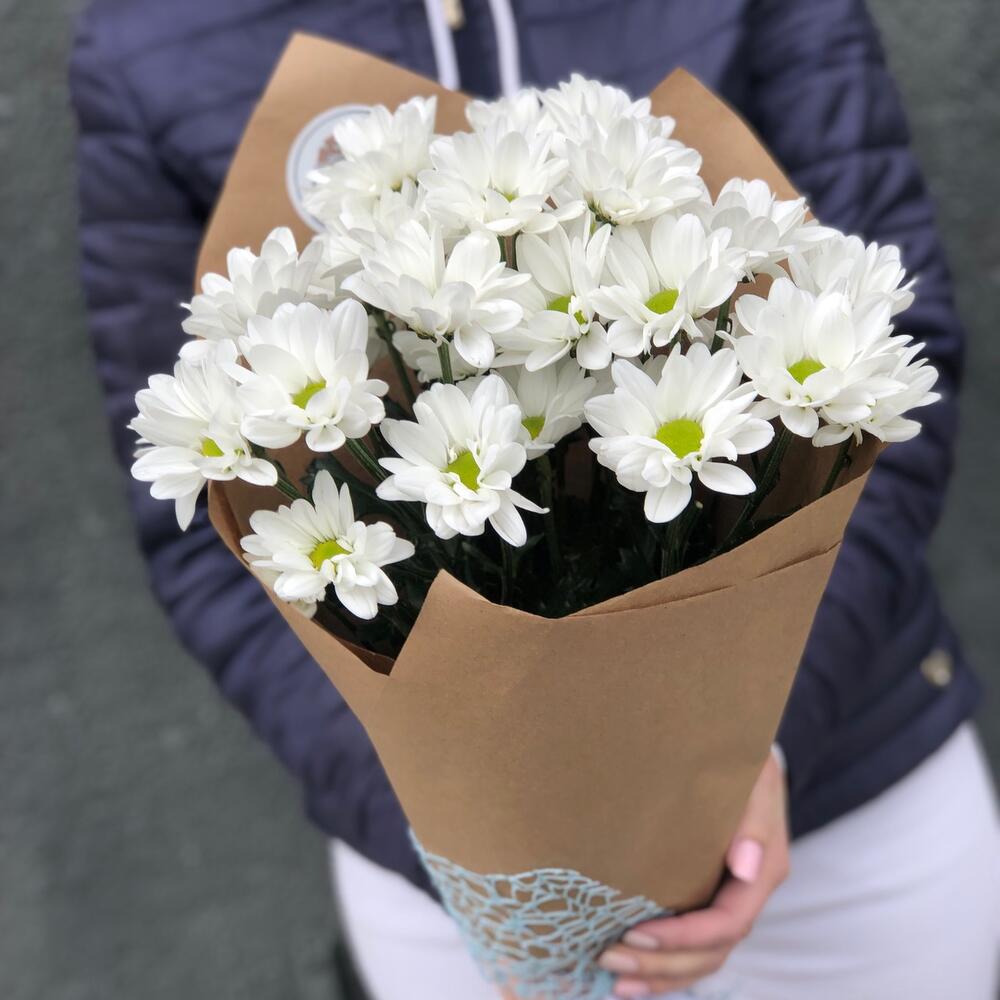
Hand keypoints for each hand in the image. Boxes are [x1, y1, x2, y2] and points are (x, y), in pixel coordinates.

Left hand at [597, 750, 788, 996]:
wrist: (739, 750)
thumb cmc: (741, 759)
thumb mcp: (753, 777)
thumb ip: (753, 821)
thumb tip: (744, 866)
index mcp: (763, 870)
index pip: (727, 922)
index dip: (683, 936)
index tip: (636, 931)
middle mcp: (749, 893)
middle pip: (712, 951)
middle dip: (661, 963)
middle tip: (609, 957)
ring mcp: (732, 900)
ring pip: (703, 959)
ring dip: (661, 976)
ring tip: (614, 981)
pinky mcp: (712, 898)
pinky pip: (696, 949)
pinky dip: (666, 969)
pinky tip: (633, 979)